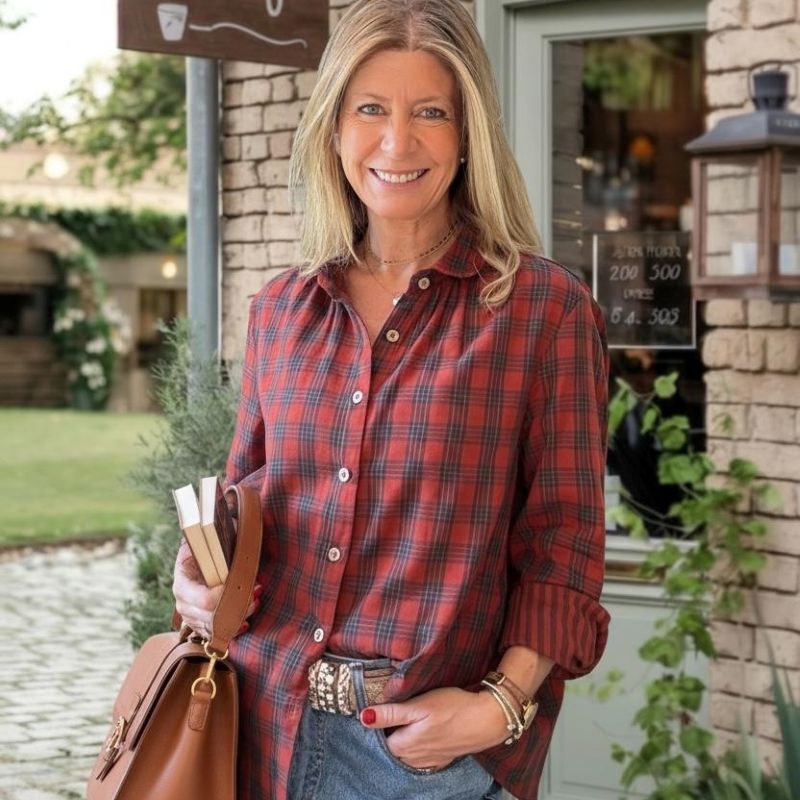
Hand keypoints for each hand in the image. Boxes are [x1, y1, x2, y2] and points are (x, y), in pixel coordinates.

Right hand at [172, 538, 261, 638]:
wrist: (201, 554)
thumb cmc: (210, 545)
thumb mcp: (212, 538)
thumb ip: (222, 540)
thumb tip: (241, 531)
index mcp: (183, 581)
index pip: (205, 600)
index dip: (228, 598)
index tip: (251, 586)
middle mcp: (183, 602)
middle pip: (211, 618)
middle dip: (239, 608)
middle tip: (258, 593)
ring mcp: (190, 616)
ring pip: (215, 629)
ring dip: (239, 617)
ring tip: (255, 601)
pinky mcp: (200, 624)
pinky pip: (215, 635)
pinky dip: (232, 629)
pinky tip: (245, 621)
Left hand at [360, 687, 509, 770]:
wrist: (488, 719)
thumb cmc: (453, 707)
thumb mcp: (419, 705)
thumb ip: (391, 713)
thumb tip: (363, 717)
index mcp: (406, 744)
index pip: (380, 740)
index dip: (378, 726)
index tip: (380, 711)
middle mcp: (416, 758)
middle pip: (393, 750)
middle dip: (388, 735)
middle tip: (390, 714)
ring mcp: (431, 760)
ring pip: (407, 757)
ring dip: (402, 743)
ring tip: (404, 724)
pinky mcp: (443, 759)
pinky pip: (422, 760)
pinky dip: (417, 751)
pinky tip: (421, 738)